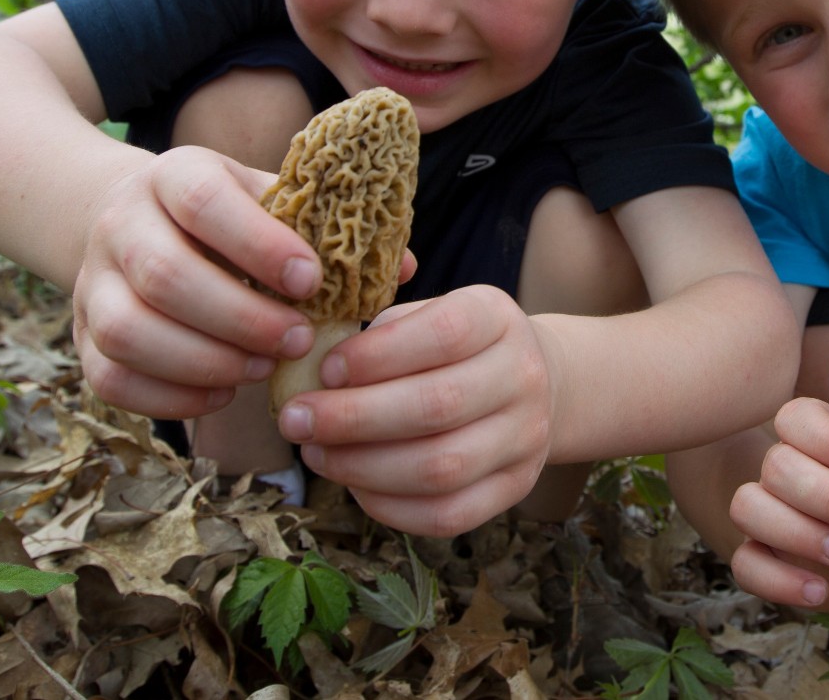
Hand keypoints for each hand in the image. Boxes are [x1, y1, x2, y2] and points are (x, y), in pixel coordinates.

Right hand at [72, 145, 320, 418]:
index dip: (259, 246)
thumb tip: (402, 271)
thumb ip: (324, 231)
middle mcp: (121, 225)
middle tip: (298, 340)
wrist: (130, 220)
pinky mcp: (83, 337)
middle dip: (241, 319)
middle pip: (165, 276)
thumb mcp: (263, 199)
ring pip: (130, 332)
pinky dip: (171, 397)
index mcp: (172, 176)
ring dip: (206, 362)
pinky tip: (222, 394)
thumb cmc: (221, 217)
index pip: (204, 203)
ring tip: (261, 369)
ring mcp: (94, 284)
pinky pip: (112, 380)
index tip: (311, 280)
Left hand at [279, 285, 558, 537]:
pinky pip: (449, 515)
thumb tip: (317, 376)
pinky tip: (354, 486)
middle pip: (439, 406)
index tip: (324, 370)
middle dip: (353, 418)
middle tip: (294, 421)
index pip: (444, 333)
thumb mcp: (427, 314)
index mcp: (496, 319)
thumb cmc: (453, 347)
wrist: (534, 383)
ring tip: (316, 453)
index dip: (376, 355)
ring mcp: (527, 437)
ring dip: (363, 467)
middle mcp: (523, 376)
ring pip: (441, 468)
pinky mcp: (515, 487)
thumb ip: (381, 334)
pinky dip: (390, 507)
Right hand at [727, 398, 828, 609]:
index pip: (796, 417)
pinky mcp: (754, 557)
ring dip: (799, 532)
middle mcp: (779, 468)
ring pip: (747, 507)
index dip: (825, 437)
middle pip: (777, 464)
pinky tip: (819, 589)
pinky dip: (780, 580)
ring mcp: (761, 512)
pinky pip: (744, 564)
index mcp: (814, 438)